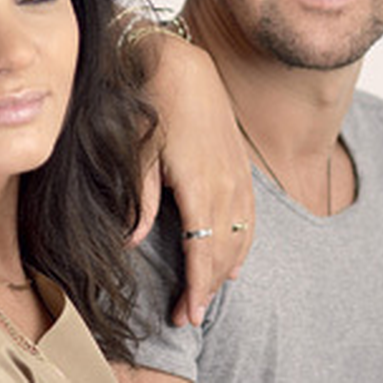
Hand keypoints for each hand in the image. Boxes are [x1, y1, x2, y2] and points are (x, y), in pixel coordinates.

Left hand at [131, 32, 253, 326]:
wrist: (182, 66)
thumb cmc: (154, 106)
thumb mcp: (139, 153)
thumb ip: (141, 199)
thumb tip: (131, 241)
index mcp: (200, 184)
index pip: (202, 251)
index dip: (196, 288)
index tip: (187, 314)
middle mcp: (226, 184)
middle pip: (224, 251)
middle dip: (207, 289)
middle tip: (187, 316)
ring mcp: (238, 176)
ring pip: (241, 237)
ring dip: (225, 270)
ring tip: (206, 296)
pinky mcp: (241, 167)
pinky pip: (250, 218)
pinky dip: (243, 245)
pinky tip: (233, 262)